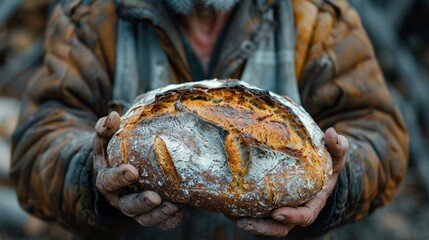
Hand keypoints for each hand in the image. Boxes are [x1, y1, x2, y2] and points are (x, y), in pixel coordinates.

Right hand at [93, 111, 183, 229]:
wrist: (120, 171)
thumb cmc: (113, 152)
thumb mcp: (105, 139)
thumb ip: (106, 128)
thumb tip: (113, 115)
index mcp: (107, 179)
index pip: (109, 181)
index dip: (119, 178)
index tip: (132, 171)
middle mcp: (120, 198)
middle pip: (128, 206)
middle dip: (141, 203)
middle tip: (155, 198)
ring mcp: (135, 208)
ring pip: (144, 218)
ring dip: (158, 215)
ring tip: (173, 206)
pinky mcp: (150, 213)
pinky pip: (160, 222)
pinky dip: (169, 219)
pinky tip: (180, 209)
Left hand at [237, 127, 347, 236]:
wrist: (317, 168)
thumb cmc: (327, 163)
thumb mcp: (336, 156)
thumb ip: (338, 147)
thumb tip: (332, 133)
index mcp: (313, 202)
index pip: (305, 216)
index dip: (292, 216)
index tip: (277, 213)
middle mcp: (295, 209)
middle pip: (280, 226)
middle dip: (263, 227)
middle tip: (244, 222)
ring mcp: (282, 208)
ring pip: (266, 222)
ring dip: (250, 222)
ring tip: (232, 216)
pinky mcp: (269, 202)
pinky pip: (257, 210)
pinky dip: (244, 210)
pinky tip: (227, 204)